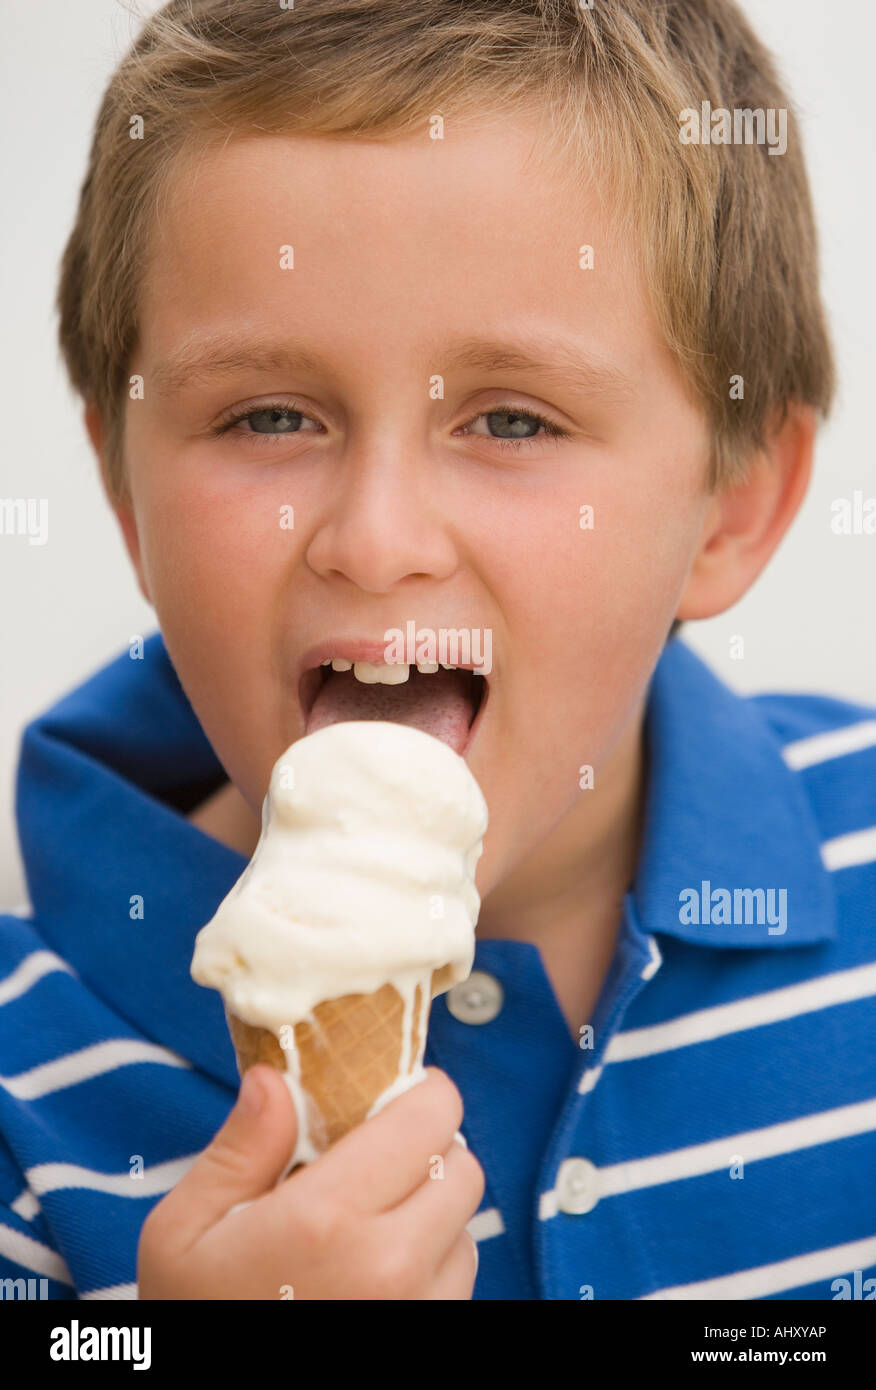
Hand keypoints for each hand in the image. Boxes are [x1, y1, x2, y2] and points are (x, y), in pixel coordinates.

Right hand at [137, 1064, 483, 1298]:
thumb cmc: (192, 1317)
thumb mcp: (183, 1233)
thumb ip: (240, 1148)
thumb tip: (277, 1077)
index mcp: (327, 1221)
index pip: (429, 1118)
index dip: (417, 1094)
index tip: (390, 1097)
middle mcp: (389, 1267)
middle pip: (462, 1168)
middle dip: (427, 1150)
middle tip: (376, 1160)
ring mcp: (417, 1315)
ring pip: (466, 1227)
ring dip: (432, 1212)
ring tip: (368, 1226)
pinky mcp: (428, 1344)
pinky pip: (458, 1283)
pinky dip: (431, 1266)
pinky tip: (375, 1274)